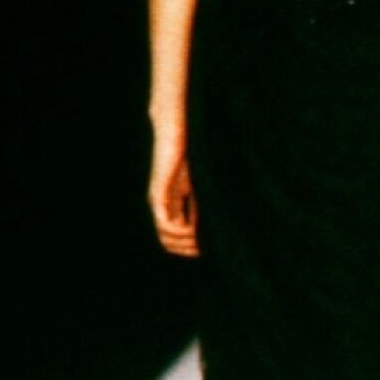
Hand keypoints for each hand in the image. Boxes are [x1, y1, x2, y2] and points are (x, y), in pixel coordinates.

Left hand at [149, 134, 197, 256]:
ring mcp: (159, 199)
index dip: (187, 246)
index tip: (203, 250)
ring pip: (164, 234)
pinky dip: (179, 232)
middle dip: (185, 248)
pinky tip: (192, 231)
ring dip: (183, 243)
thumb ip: (202, 197)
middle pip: (167, 239)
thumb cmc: (190, 149)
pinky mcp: (160, 192)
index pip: (172, 234)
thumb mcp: (199, 180)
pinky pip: (165, 222)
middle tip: (202, 250)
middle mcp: (161, 203)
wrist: (176, 129)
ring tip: (198, 242)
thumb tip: (219, 217)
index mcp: (171, 202)